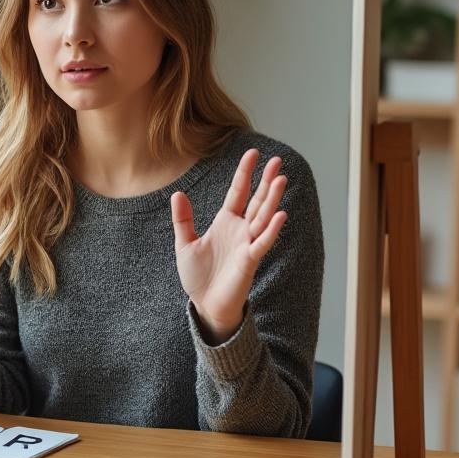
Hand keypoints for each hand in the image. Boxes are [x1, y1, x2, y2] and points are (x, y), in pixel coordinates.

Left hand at [172, 149, 287, 344]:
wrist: (205, 304)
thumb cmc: (198, 276)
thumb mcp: (185, 244)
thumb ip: (183, 220)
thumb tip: (177, 194)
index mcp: (225, 222)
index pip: (238, 192)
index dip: (245, 173)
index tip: (253, 153)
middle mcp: (240, 230)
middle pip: (257, 200)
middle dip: (267, 180)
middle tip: (278, 160)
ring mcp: (247, 244)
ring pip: (263, 217)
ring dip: (272, 199)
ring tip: (281, 179)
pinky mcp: (250, 260)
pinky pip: (262, 242)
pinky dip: (271, 229)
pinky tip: (280, 214)